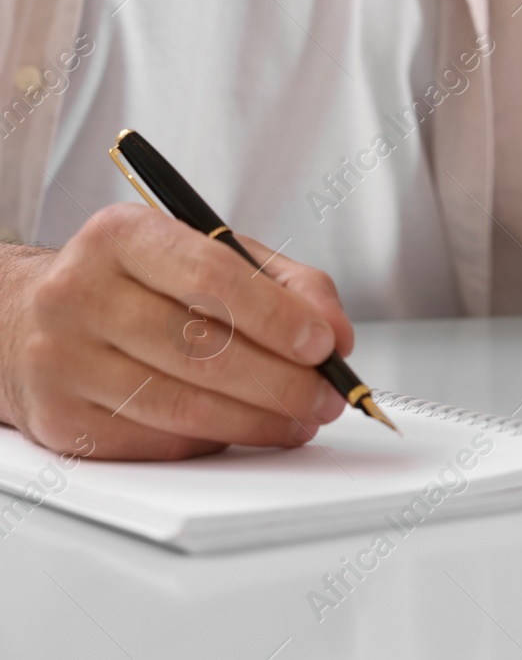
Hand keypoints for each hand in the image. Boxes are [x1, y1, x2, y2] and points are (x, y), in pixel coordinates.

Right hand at [0, 204, 354, 459]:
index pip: (212, 277)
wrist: (31, 320)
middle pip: (202, 350)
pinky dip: (217, 440)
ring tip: (301, 418)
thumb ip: (287, 283)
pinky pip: (158, 440)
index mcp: (121, 236)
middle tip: (327, 395)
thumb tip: (334, 335)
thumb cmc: (140, 284)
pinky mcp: (60, 419)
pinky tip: (247, 429)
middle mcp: (79, 293)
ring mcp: (62, 360)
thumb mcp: (211, 254)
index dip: (279, 317)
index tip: (325, 344)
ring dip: (260, 420)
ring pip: (184, 405)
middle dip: (283, 381)